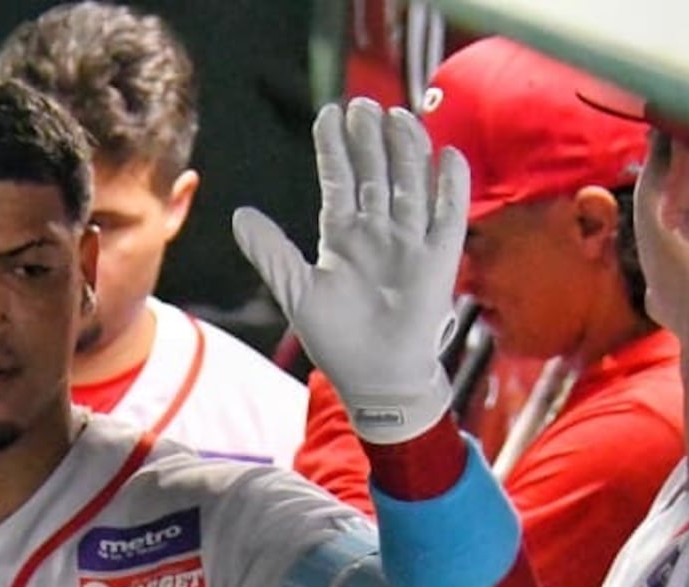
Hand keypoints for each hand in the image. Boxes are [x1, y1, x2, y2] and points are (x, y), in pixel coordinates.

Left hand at [232, 98, 466, 442]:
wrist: (376, 379)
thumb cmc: (337, 340)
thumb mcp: (297, 290)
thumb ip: (271, 251)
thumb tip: (239, 214)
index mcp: (343, 236)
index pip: (340, 181)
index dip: (335, 149)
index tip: (329, 114)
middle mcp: (378, 231)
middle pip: (375, 174)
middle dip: (369, 140)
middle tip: (362, 106)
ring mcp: (410, 242)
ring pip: (410, 184)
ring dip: (406, 151)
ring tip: (397, 116)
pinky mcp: (439, 259)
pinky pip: (448, 216)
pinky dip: (449, 187)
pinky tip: (445, 156)